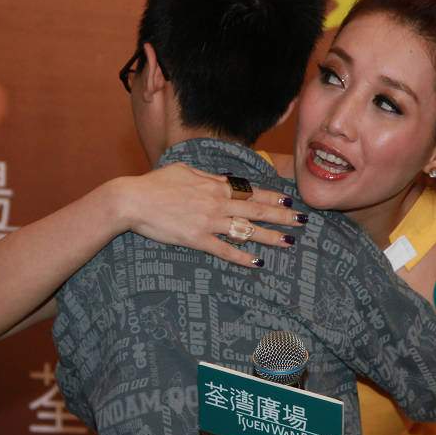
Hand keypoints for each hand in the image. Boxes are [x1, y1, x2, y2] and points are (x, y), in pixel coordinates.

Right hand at [112, 163, 306, 268]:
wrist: (133, 200)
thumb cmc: (155, 183)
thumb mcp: (184, 171)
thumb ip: (207, 177)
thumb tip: (225, 180)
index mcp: (214, 186)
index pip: (250, 191)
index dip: (272, 196)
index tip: (289, 199)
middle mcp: (216, 203)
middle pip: (256, 210)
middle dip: (282, 216)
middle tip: (302, 221)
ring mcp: (208, 222)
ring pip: (246, 230)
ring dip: (270, 236)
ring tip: (289, 242)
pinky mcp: (196, 239)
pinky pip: (224, 250)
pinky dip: (242, 257)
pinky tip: (257, 263)